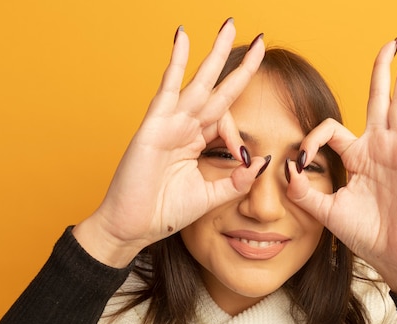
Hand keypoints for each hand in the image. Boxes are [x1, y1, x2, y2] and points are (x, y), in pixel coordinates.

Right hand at [73, 20, 267, 266]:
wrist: (133, 226)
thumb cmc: (164, 212)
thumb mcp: (210, 196)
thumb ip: (237, 181)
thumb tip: (263, 161)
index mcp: (196, 142)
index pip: (226, 120)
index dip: (239, 135)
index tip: (245, 159)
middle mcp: (184, 126)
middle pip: (217, 88)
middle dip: (238, 64)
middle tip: (258, 41)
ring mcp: (169, 122)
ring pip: (198, 81)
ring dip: (215, 53)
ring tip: (231, 25)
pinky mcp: (154, 124)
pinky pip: (168, 88)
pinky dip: (176, 62)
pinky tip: (184, 37)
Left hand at [286, 39, 396, 296]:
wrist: (394, 254)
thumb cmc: (364, 233)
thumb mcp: (327, 211)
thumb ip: (303, 192)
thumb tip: (285, 169)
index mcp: (355, 157)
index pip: (331, 130)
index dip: (312, 137)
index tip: (302, 158)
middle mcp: (378, 147)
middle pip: (376, 101)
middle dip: (379, 74)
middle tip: (386, 46)